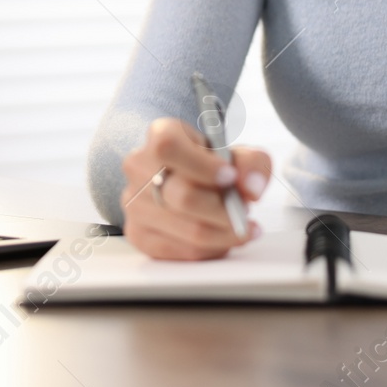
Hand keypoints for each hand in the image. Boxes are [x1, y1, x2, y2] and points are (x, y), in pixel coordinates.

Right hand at [120, 117, 270, 259]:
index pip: (168, 147)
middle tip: (244, 210)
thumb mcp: (238, 155)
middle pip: (182, 196)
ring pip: (187, 229)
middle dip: (223, 209)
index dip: (200, 165)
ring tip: (241, 226)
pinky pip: (182, 251)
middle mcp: (138, 167)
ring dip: (224, 233)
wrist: (189, 181)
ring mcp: (134, 203)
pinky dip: (212, 249)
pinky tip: (224, 239)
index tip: (230, 177)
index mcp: (160, 134)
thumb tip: (252, 188)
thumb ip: (252, 164)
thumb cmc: (213, 165)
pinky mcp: (138, 234)